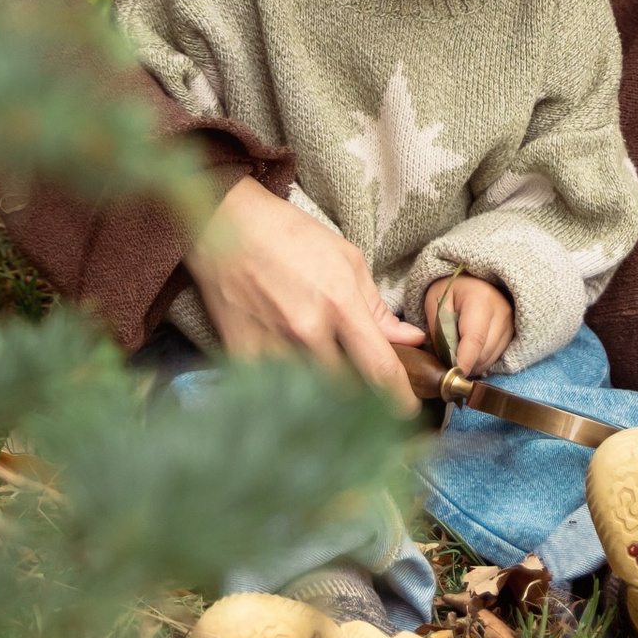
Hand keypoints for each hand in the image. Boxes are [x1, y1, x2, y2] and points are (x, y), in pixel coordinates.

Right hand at [184, 175, 423, 407]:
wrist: (227, 226)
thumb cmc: (292, 237)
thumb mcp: (347, 260)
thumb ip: (377, 307)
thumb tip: (410, 340)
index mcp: (339, 303)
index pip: (380, 368)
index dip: (400, 400)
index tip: (408, 412)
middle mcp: (307, 331)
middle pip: (347, 393)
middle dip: (364, 402)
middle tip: (371, 399)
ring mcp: (271, 347)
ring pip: (311, 398)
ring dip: (327, 402)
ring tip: (333, 392)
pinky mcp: (241, 356)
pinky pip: (273, 393)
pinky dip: (288, 395)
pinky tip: (294, 389)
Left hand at [421, 272, 513, 372]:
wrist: (472, 280)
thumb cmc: (450, 291)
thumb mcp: (436, 303)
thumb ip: (439, 331)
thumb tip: (447, 362)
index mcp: (481, 300)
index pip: (475, 339)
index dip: (464, 362)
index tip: (452, 376)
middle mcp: (502, 311)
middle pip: (484, 353)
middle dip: (464, 364)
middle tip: (447, 361)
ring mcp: (511, 323)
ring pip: (491, 359)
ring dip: (473, 363)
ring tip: (458, 352)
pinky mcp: (513, 333)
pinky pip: (496, 357)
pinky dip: (481, 360)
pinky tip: (470, 350)